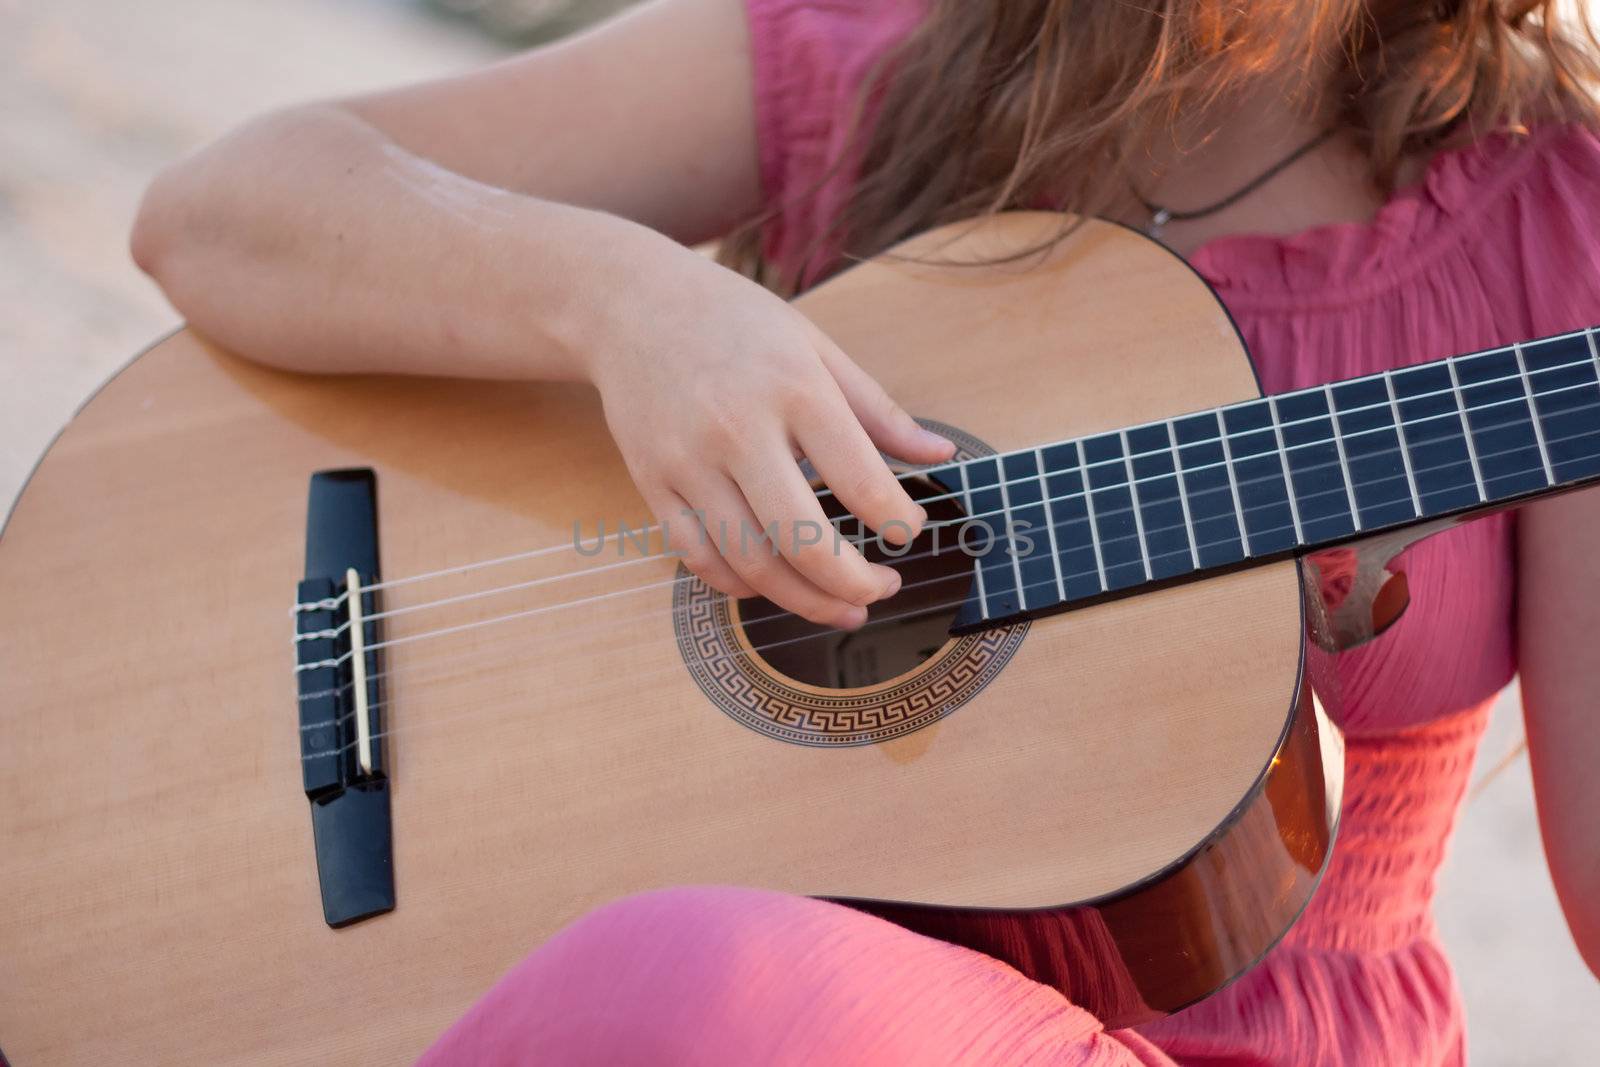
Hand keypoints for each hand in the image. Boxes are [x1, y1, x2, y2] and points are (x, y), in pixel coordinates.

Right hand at [586, 244, 954, 628]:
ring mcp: (688, 463)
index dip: (898, 523)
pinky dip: (742, 586)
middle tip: (883, 590)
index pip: (860, 481)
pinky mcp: (652, 484)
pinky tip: (775, 586)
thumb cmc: (733, 322)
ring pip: (751, 564)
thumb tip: (939, 455)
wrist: (629, 306)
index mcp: (794, 388)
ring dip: (806, 602)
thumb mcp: (815, 345)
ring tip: (844, 608)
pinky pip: (699, 559)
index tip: (909, 532)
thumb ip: (877, 409)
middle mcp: (737, 430)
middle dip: (855, 584)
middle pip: (802, 541)